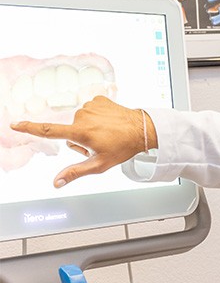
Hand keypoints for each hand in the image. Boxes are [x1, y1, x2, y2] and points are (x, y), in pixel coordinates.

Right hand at [10, 96, 156, 187]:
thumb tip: (56, 183)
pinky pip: (89, 112)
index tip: (14, 125)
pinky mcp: (98, 99)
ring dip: (89, 129)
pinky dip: (97, 118)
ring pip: (79, 122)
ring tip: (106, 133)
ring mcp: (90, 105)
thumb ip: (75, 172)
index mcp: (80, 132)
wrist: (142, 129)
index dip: (30, 128)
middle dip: (80, 140)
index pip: (49, 131)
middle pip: (69, 132)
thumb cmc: (122, 148)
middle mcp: (82, 116)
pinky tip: (109, 122)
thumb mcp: (99, 164)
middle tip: (100, 143)